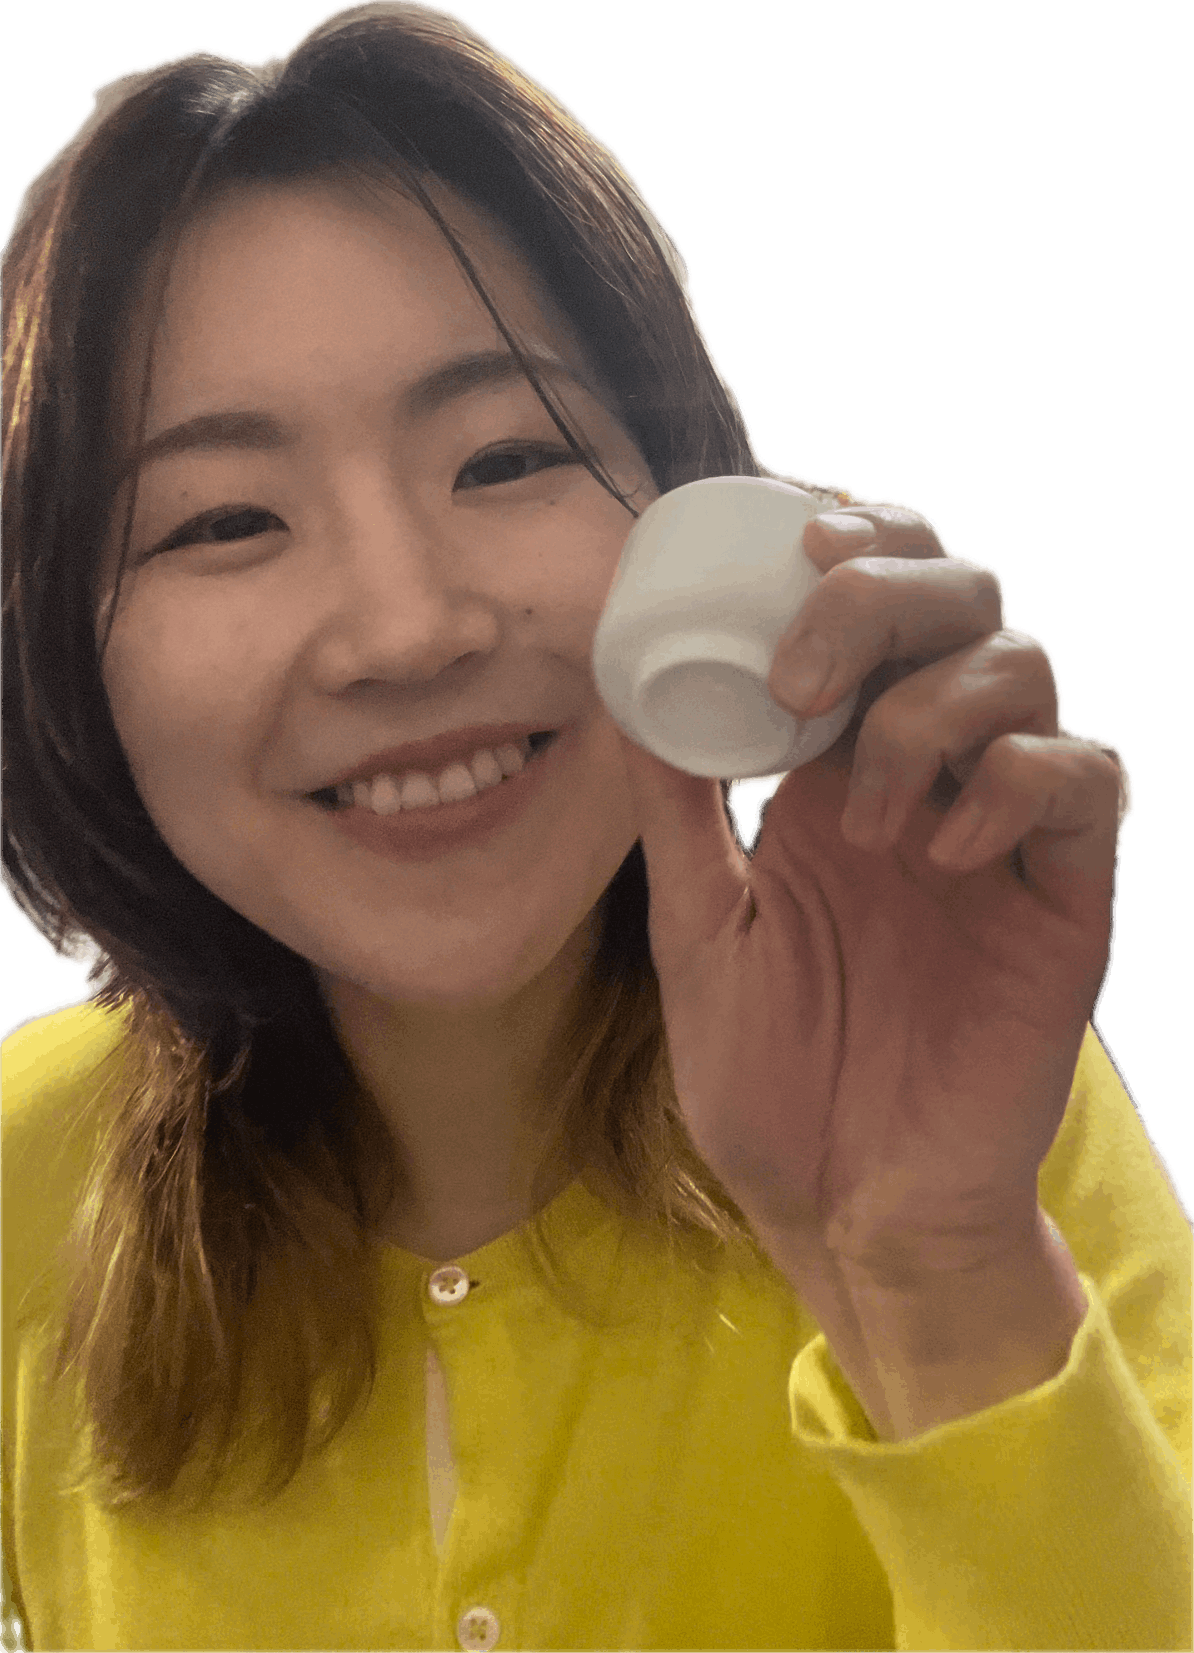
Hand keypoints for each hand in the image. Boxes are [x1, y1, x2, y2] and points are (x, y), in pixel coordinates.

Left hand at [613, 497, 1123, 1286]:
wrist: (849, 1211)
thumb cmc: (773, 1082)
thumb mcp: (699, 930)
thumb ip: (675, 814)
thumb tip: (625, 691)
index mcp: (838, 772)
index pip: (877, 605)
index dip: (852, 544)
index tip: (789, 538)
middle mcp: (929, 777)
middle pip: (960, 600)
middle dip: (885, 597)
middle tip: (802, 673)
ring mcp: (1003, 832)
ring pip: (1024, 668)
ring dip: (928, 711)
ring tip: (859, 823)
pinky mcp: (1066, 897)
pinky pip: (1085, 780)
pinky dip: (1013, 783)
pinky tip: (940, 855)